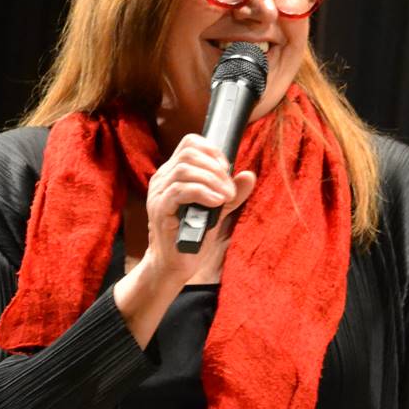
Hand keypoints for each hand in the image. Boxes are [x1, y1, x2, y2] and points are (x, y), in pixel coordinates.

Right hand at [115, 134, 255, 346]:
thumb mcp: (217, 210)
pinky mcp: (160, 209)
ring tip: (226, 197)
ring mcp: (159, 193)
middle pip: (189, 152)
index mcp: (173, 173)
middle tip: (229, 189)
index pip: (190, 143)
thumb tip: (249, 175)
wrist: (175, 265)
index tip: (227, 172)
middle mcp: (163, 178)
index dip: (213, 152)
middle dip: (216, 167)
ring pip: (185, 169)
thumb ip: (232, 193)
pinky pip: (180, 190)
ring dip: (212, 180)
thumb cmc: (193, 237)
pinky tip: (217, 202)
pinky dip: (203, 192)